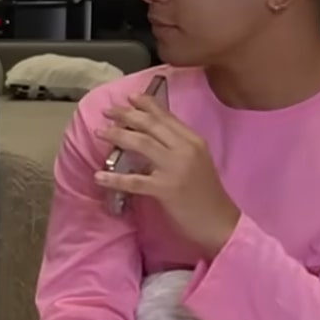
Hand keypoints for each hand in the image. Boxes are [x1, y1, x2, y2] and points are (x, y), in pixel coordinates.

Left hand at [92, 91, 241, 255]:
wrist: (220, 222)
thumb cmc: (206, 194)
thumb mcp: (196, 161)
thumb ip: (177, 146)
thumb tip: (150, 134)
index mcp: (193, 141)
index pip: (166, 116)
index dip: (146, 104)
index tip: (129, 97)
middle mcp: (186, 149)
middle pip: (151, 125)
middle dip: (126, 115)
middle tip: (107, 111)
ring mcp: (176, 169)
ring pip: (142, 144)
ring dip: (118, 136)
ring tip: (99, 133)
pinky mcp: (166, 190)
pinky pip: (134, 181)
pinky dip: (114, 178)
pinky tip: (98, 176)